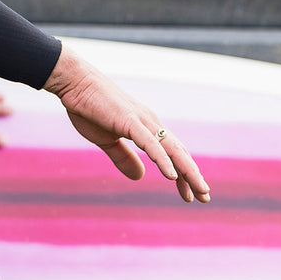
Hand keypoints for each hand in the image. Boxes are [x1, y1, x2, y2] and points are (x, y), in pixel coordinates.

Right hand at [44, 44, 209, 202]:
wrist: (74, 82)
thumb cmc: (89, 108)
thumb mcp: (107, 141)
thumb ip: (124, 159)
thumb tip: (139, 177)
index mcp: (147, 129)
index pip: (172, 154)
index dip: (184, 175)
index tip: (192, 194)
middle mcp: (151, 124)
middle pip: (179, 154)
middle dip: (194, 176)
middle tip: (206, 197)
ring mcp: (143, 122)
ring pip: (172, 150)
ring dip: (187, 171)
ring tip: (199, 190)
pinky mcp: (130, 122)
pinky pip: (151, 144)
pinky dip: (163, 160)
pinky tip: (173, 176)